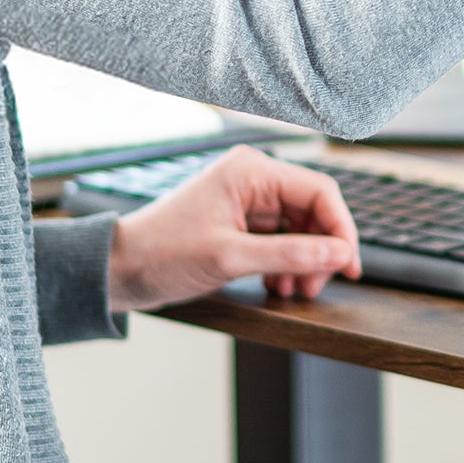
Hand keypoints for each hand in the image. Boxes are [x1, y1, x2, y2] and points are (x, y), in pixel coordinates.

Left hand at [107, 145, 360, 309]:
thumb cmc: (161, 255)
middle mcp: (254, 178)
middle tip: (315, 287)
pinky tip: (278, 285)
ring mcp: (248, 200)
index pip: (319, 191)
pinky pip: (281, 238)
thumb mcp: (229, 258)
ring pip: (300, 227)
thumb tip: (339, 254)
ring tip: (293, 291)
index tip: (349, 265)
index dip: (341, 228)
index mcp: (252, 171)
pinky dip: (286, 263)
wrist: (114, 272)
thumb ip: (289, 254)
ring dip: (304, 261)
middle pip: (313, 210)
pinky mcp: (241, 221)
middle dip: (320, 250)